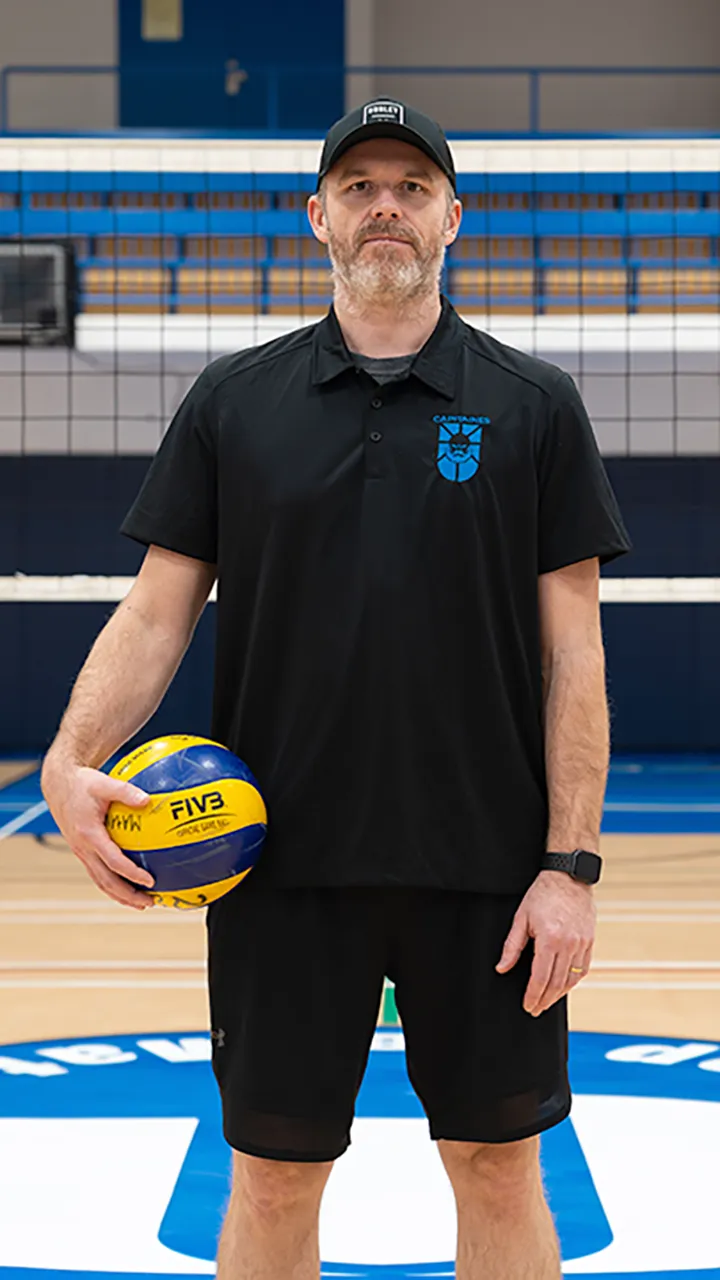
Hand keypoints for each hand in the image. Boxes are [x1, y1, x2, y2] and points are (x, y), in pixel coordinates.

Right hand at [41, 756, 152, 909]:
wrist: (58, 785)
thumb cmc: (83, 783)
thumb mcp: (104, 783)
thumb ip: (126, 791)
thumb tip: (148, 800)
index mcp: (89, 834)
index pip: (113, 861)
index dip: (131, 873)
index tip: (150, 881)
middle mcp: (83, 848)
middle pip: (106, 881)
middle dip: (127, 895)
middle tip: (149, 903)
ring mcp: (81, 852)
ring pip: (100, 881)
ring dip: (120, 895)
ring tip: (141, 904)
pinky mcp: (81, 851)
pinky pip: (98, 873)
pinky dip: (113, 885)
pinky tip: (129, 887)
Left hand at [496, 870, 595, 1015]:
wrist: (568, 877)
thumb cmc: (542, 895)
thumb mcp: (521, 918)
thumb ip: (512, 946)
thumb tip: (502, 968)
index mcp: (549, 939)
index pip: (540, 977)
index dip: (533, 995)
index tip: (528, 1006)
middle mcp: (568, 944)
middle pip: (556, 983)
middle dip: (545, 1000)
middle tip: (536, 1009)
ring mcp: (582, 943)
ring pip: (571, 979)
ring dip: (559, 994)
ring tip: (547, 1001)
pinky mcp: (590, 941)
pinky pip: (583, 969)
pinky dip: (573, 981)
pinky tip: (564, 986)